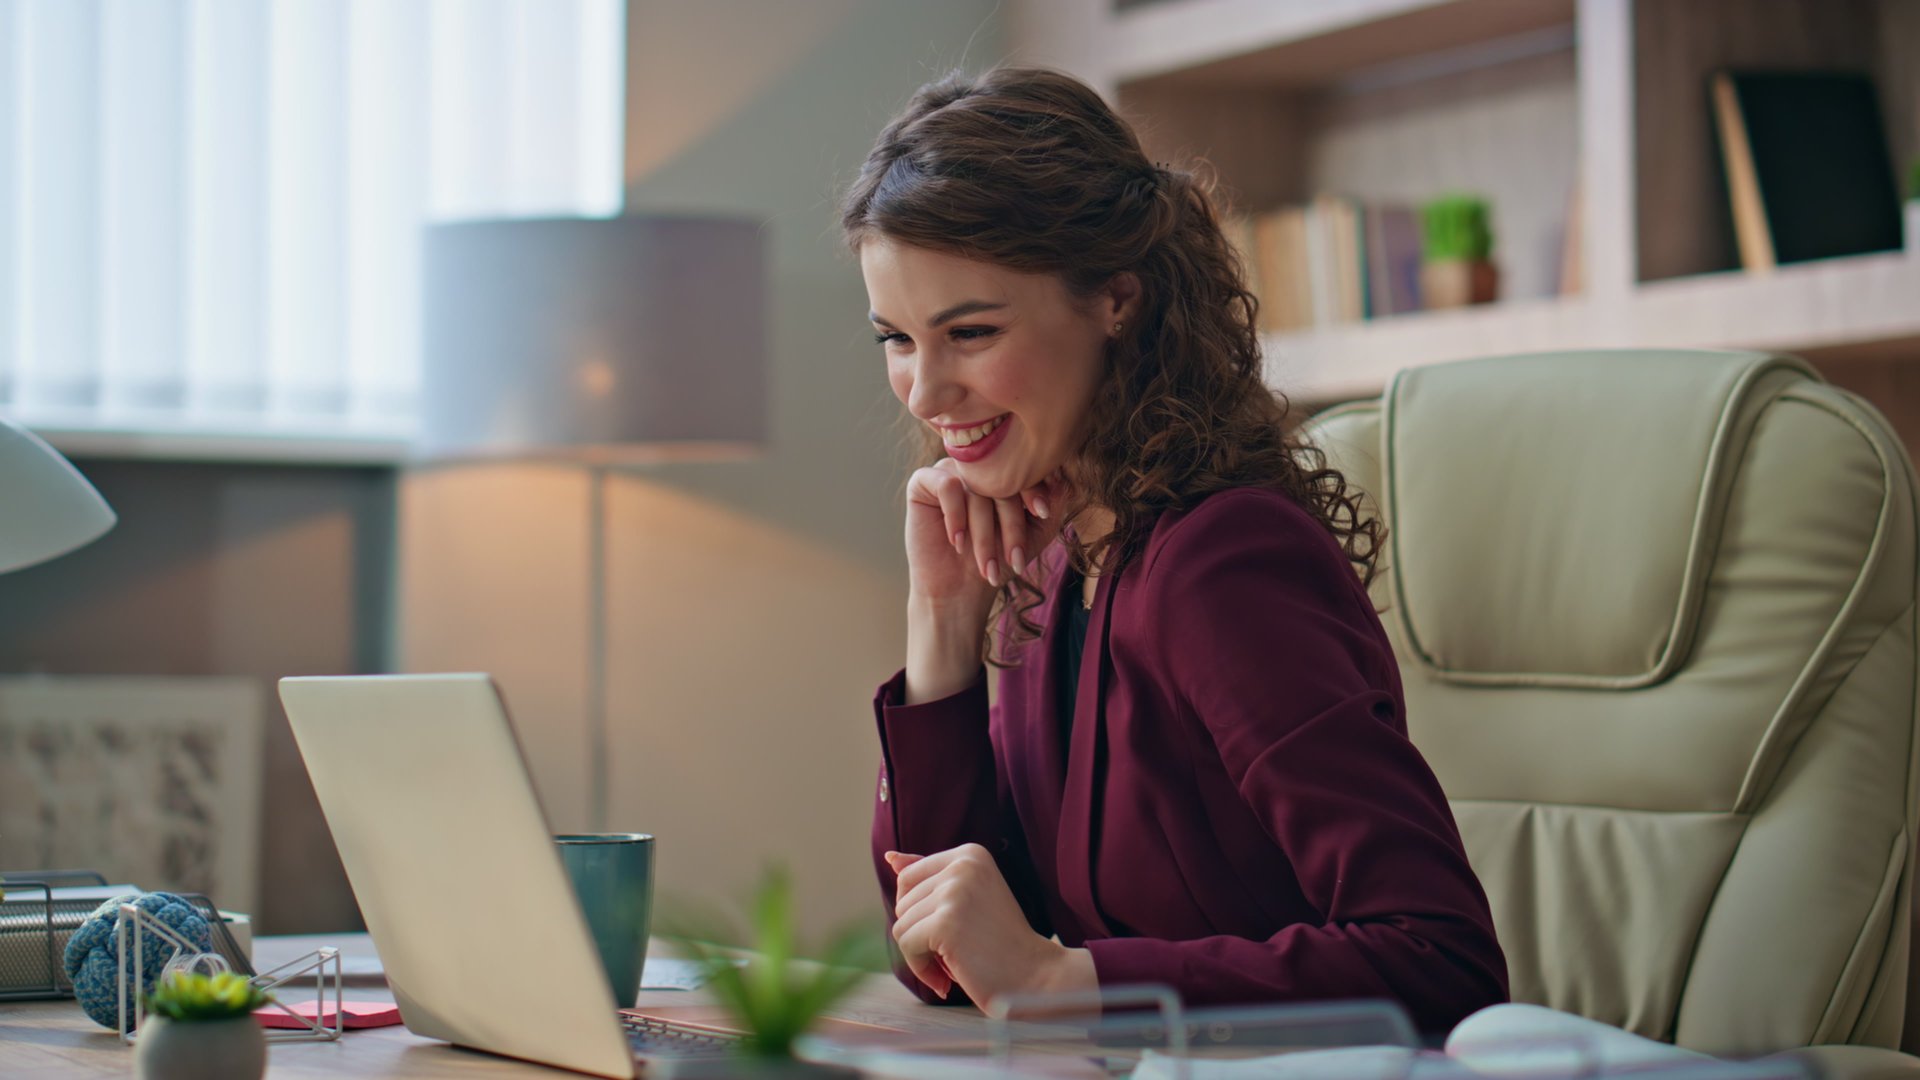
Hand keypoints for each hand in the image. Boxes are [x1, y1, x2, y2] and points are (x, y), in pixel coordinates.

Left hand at [883, 845, 1094, 1010]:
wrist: (1037, 977)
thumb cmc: (1001, 943)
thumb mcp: (968, 899)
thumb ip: (931, 877)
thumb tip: (890, 856)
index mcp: (970, 854)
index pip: (909, 878)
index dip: (921, 914)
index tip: (953, 931)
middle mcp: (963, 865)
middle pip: (902, 902)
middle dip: (921, 935)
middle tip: (958, 951)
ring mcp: (954, 891)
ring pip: (901, 925)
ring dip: (922, 955)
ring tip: (957, 962)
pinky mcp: (946, 922)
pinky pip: (906, 945)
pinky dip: (922, 968)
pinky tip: (949, 977)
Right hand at [905, 461, 1069, 608]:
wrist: (960, 591)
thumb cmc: (998, 560)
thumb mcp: (1035, 533)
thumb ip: (1053, 505)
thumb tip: (1063, 478)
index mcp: (1002, 473)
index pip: (1022, 468)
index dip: (1034, 489)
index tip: (1041, 514)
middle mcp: (975, 468)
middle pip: (1000, 482)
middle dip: (1011, 525)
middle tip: (1015, 560)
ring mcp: (948, 472)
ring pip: (975, 489)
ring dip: (984, 533)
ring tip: (986, 565)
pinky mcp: (922, 483)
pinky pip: (946, 485)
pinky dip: (955, 516)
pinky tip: (957, 542)